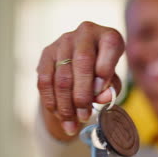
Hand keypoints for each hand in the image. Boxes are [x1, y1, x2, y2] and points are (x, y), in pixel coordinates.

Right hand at [36, 21, 123, 139]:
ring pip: (62, 76)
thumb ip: (111, 88)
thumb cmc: (102, 73)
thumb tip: (102, 98)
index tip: (101, 94)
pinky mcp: (46, 52)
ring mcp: (64, 41)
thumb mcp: (113, 80)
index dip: (105, 71)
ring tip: (72, 124)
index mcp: (108, 36)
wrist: (79, 63)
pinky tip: (59, 115)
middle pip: (82, 64)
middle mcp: (86, 33)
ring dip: (66, 104)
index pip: (110, 47)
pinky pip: (45, 80)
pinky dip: (51, 101)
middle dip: (82, 95)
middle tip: (85, 116)